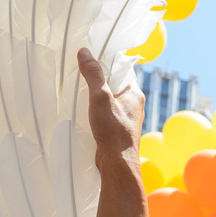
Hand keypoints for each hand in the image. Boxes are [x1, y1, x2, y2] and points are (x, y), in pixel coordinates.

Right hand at [77, 47, 143, 171]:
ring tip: (80, 91)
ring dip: (96, 97)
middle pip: (114, 85)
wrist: (117, 164)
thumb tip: (84, 52)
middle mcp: (134, 105)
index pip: (122, 70)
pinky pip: (106, 114)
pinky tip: (84, 112)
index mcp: (135, 94)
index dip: (107, 63)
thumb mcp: (100, 97)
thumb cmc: (113, 131)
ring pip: (110, 100)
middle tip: (81, 74)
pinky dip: (96, 110)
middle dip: (99, 80)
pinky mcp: (117, 130)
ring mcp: (126, 118)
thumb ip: (93, 74)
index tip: (91, 59)